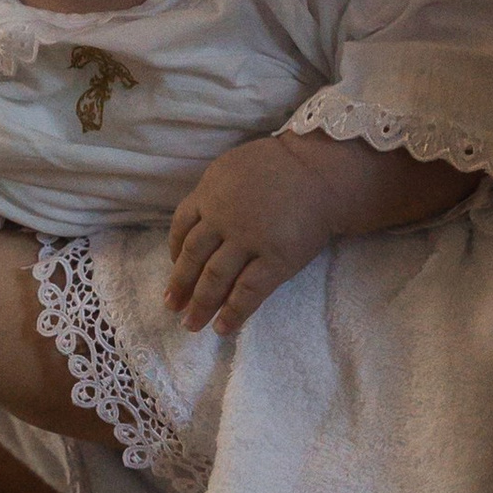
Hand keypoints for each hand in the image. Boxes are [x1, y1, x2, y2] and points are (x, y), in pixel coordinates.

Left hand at [165, 133, 335, 335]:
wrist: (321, 169)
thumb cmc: (283, 165)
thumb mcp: (235, 166)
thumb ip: (216, 190)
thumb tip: (203, 214)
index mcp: (210, 193)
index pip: (182, 227)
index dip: (175, 251)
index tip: (173, 268)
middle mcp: (222, 218)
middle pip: (193, 257)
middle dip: (180, 286)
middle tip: (171, 307)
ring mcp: (248, 240)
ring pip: (214, 278)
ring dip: (200, 305)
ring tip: (191, 324)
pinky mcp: (275, 259)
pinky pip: (247, 292)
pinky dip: (233, 312)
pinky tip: (223, 327)